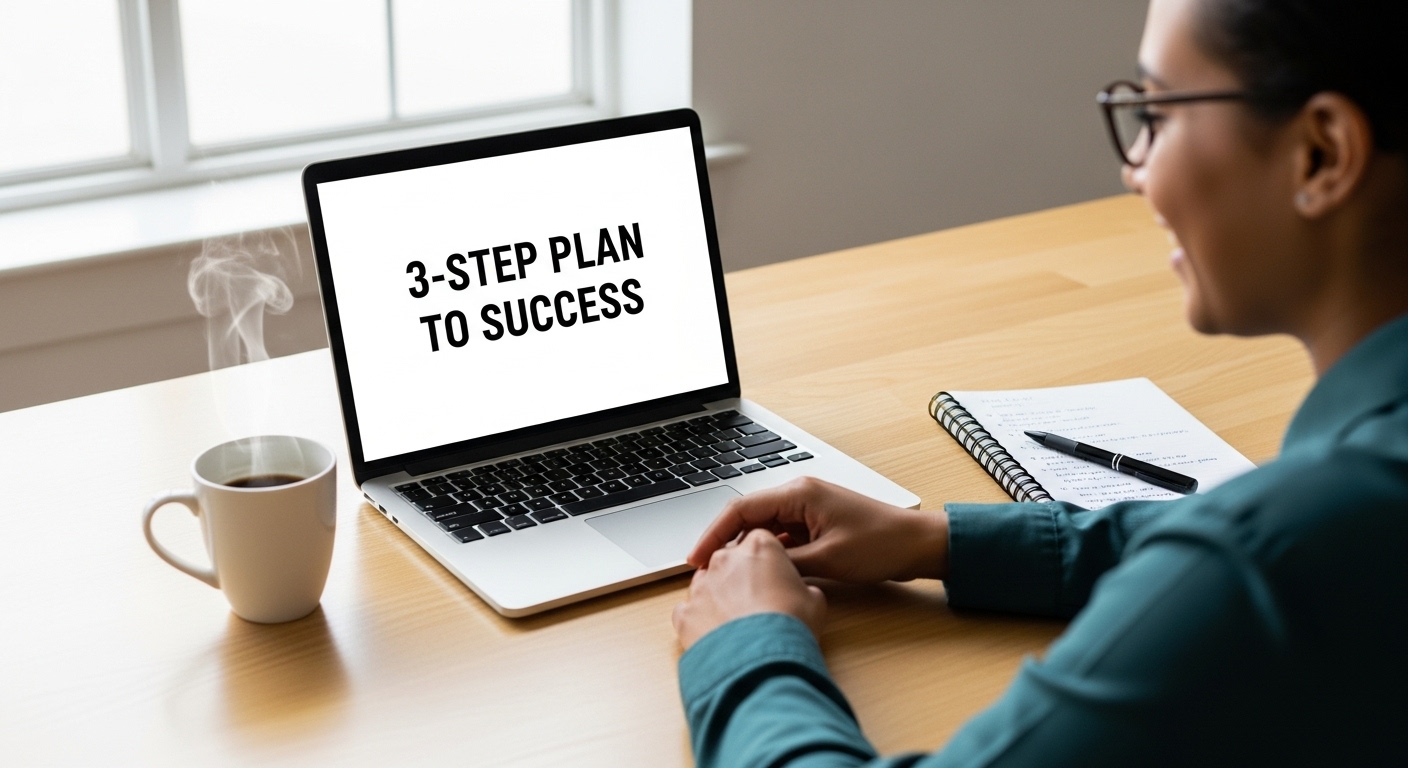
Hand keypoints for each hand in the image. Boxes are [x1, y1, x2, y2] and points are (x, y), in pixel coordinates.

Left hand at [672, 529, 826, 649]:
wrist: (760, 663)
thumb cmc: (789, 627)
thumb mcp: (815, 601)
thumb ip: (802, 587)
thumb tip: (801, 594)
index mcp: (759, 548)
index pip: (760, 540)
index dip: (768, 558)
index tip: (774, 574)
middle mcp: (725, 560)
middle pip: (730, 559)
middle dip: (741, 576)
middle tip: (759, 602)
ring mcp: (700, 586)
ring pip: (707, 583)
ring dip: (720, 596)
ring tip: (738, 622)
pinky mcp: (684, 613)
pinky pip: (689, 611)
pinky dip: (700, 621)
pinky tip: (716, 635)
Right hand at [688, 477, 948, 583]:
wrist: (918, 544)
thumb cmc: (881, 545)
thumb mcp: (827, 560)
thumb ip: (785, 564)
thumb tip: (752, 573)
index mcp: (798, 493)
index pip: (741, 510)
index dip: (713, 535)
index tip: (696, 559)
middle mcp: (799, 494)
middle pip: (747, 517)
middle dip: (725, 544)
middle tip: (705, 573)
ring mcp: (807, 509)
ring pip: (763, 529)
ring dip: (747, 551)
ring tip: (729, 577)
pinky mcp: (816, 524)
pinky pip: (782, 537)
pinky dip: (769, 554)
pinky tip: (762, 574)